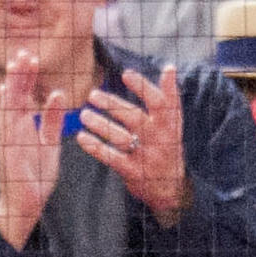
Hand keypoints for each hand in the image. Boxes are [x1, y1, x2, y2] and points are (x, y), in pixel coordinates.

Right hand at [0, 51, 61, 244]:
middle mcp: (12, 129)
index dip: (27, 78)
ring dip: (13, 85)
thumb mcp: (49, 143)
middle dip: (19, 74)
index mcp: (22, 127)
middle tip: (24, 52)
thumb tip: (58, 95)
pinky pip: (7, 126)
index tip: (32, 58)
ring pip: (9, 106)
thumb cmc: (35, 177)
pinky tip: (10, 93)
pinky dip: (8, 109)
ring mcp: (7, 139)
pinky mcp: (7, 151)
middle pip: (15, 96)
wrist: (25, 206)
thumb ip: (52, 120)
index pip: (24, 97)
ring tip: (17, 65)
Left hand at [74, 63, 191, 224]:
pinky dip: (95, 147)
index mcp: (170, 124)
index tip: (126, 73)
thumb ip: (168, 98)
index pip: (159, 102)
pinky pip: (111, 157)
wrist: (171, 188)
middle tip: (92, 94)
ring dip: (100, 124)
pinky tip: (82, 137)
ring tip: (84, 115)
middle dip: (112, 105)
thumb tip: (169, 68)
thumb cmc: (167, 147)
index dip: (143, 87)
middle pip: (134, 117)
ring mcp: (146, 156)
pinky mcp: (133, 172)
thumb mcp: (174, 124)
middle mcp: (159, 139)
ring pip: (120, 137)